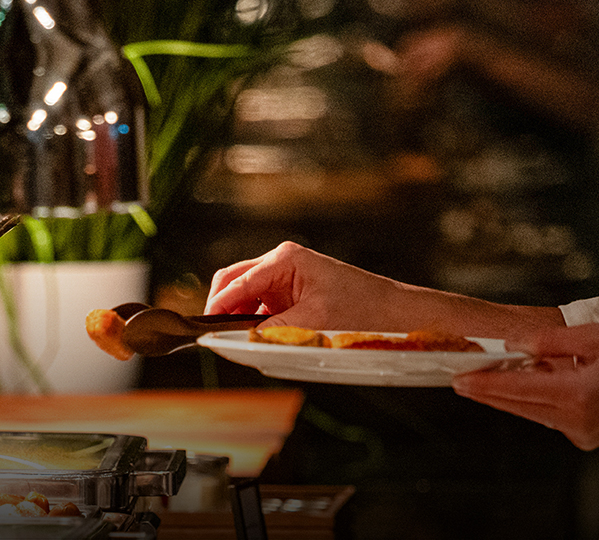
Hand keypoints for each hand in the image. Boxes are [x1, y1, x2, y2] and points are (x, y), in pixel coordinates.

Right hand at [204, 242, 407, 330]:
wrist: (394, 313)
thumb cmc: (362, 310)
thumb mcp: (313, 322)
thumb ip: (273, 330)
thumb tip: (241, 341)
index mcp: (285, 258)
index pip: (237, 282)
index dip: (217, 306)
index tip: (204, 328)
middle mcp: (281, 262)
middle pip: (234, 282)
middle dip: (221, 307)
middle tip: (213, 335)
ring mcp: (285, 276)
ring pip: (244, 294)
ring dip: (236, 316)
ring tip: (232, 340)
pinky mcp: (290, 292)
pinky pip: (259, 304)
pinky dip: (251, 320)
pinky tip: (252, 336)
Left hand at [452, 324, 598, 449]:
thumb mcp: (598, 337)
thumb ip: (550, 341)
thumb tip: (514, 344)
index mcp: (577, 393)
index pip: (516, 390)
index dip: (483, 384)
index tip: (458, 378)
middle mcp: (575, 420)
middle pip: (517, 406)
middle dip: (489, 390)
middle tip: (462, 376)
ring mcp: (581, 432)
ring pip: (531, 412)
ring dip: (513, 393)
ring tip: (496, 371)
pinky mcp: (587, 436)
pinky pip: (551, 416)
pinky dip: (539, 399)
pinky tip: (537, 379)